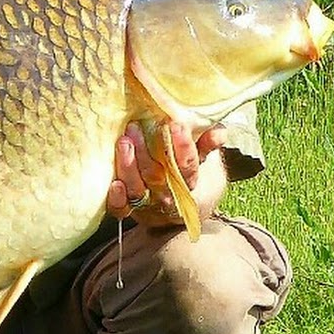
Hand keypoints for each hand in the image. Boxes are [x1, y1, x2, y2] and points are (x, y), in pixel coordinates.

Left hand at [107, 122, 227, 222]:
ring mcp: (146, 204)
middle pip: (157, 176)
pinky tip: (114, 183)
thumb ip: (207, 143)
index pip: (188, 167)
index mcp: (188, 182)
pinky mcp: (128, 208)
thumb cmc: (186, 170)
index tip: (175, 125)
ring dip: (128, 166)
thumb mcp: (201, 156)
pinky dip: (116, 199)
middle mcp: (168, 196)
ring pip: (137, 189)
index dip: (183, 148)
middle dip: (146, 151)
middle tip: (136, 126)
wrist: (176, 204)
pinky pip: (120, 209)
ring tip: (124, 141)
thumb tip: (219, 132)